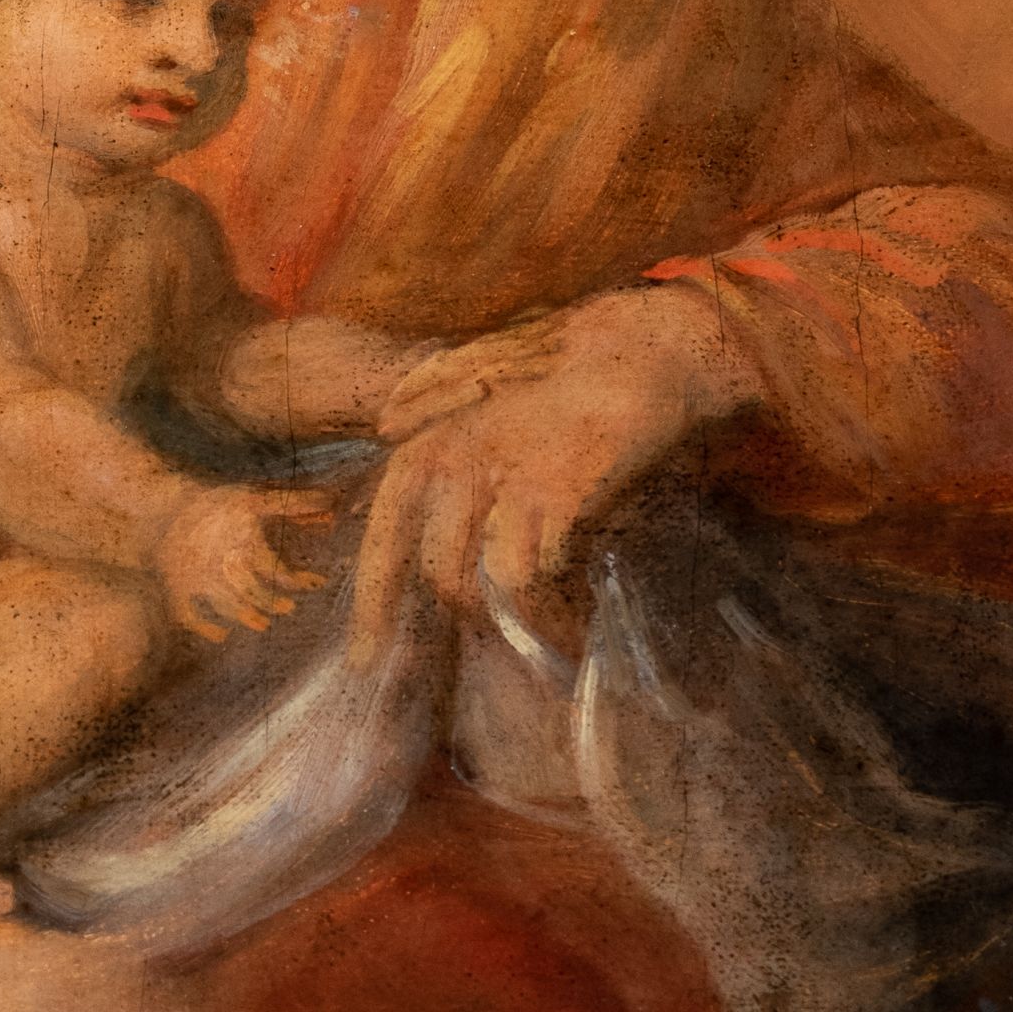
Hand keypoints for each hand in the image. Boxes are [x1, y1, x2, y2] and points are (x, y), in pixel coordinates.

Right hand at [154, 483, 331, 642]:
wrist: (165, 498)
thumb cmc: (216, 500)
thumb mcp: (256, 497)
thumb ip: (295, 504)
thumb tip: (332, 502)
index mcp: (244, 544)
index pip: (278, 570)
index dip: (300, 581)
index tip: (316, 583)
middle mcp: (223, 564)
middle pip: (253, 591)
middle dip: (272, 601)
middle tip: (288, 609)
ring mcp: (198, 578)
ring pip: (226, 605)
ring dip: (246, 615)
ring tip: (262, 624)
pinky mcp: (176, 586)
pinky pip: (188, 614)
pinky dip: (204, 628)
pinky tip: (221, 636)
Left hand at [350, 289, 759, 656]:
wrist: (648, 354)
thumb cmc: (575, 391)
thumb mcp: (503, 426)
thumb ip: (461, 473)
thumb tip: (431, 529)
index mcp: (436, 441)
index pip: (385, 529)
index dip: (372, 596)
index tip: (364, 657)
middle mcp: (459, 456)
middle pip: (438, 570)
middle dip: (471, 624)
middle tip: (508, 650)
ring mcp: (507, 472)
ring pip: (483, 582)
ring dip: (519, 627)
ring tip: (554, 642)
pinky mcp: (556, 489)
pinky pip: (535, 577)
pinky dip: (554, 615)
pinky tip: (576, 628)